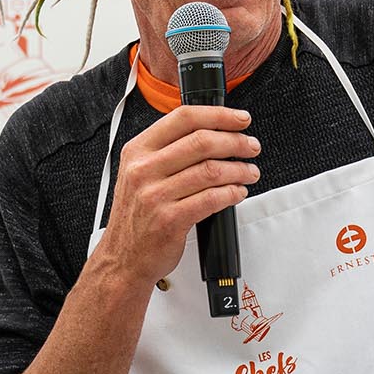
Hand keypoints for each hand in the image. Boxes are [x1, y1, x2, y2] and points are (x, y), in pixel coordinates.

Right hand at [95, 105, 260, 286]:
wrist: (122, 258)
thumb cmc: (137, 216)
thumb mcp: (139, 174)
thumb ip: (167, 151)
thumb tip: (211, 132)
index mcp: (138, 150)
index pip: (183, 118)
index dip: (218, 115)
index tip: (240, 119)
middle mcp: (143, 169)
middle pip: (202, 141)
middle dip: (235, 142)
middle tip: (250, 147)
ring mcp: (155, 195)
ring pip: (211, 170)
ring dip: (239, 169)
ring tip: (249, 172)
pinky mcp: (169, 220)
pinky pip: (211, 199)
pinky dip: (232, 193)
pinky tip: (238, 192)